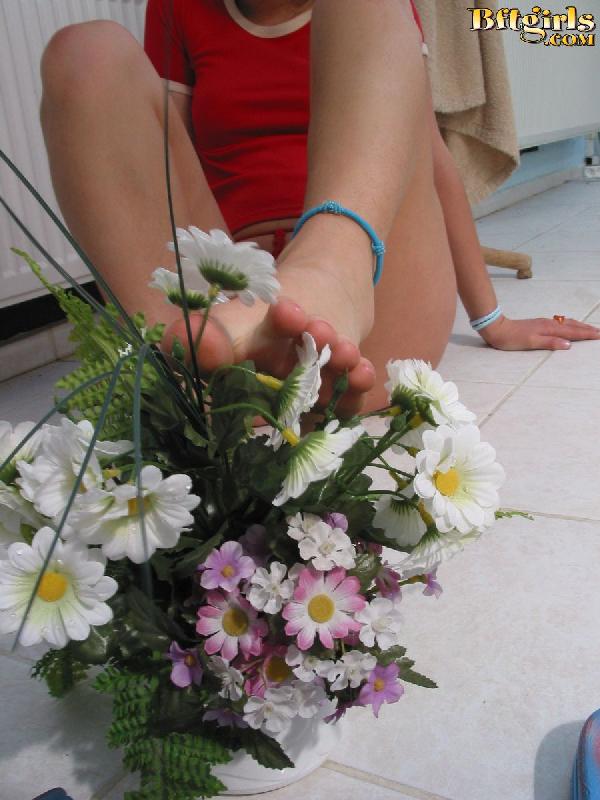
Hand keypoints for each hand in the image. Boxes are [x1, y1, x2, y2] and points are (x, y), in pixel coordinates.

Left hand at [479, 315, 599, 350]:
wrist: (497, 329)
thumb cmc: (512, 339)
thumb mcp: (531, 343)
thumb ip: (550, 342)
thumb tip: (569, 344)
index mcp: (549, 329)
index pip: (573, 332)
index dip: (587, 334)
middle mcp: (549, 324)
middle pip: (573, 325)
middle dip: (587, 329)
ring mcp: (544, 323)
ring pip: (567, 323)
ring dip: (580, 326)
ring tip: (590, 329)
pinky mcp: (539, 324)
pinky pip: (560, 323)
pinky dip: (570, 325)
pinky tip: (569, 327)